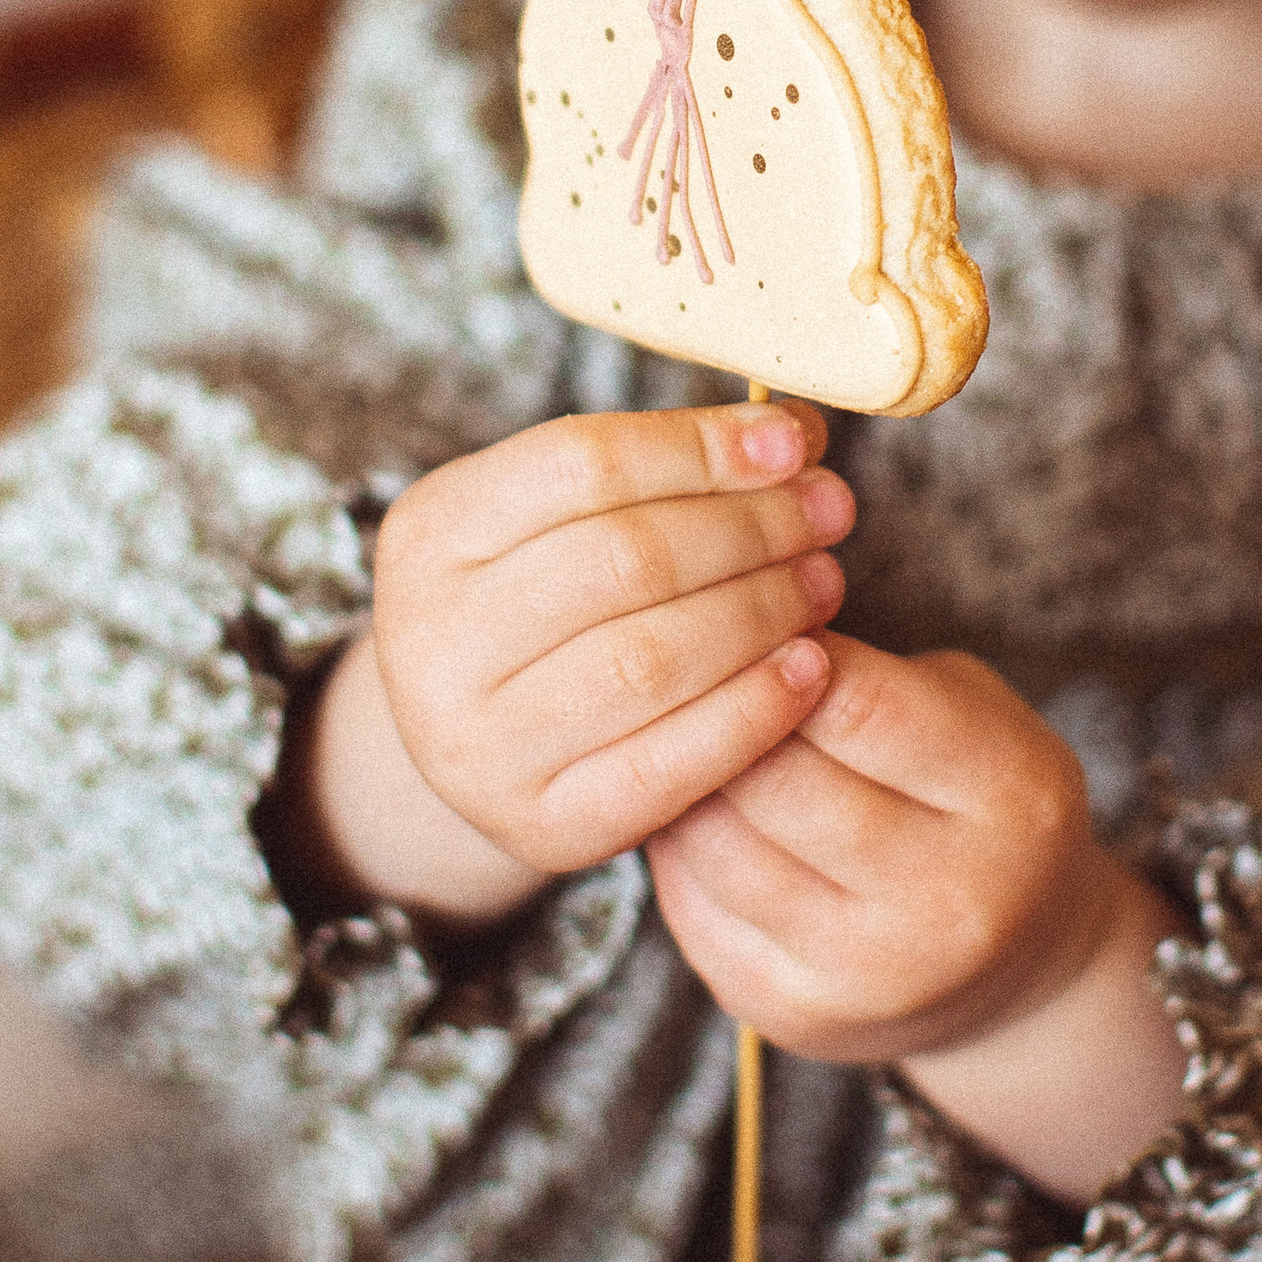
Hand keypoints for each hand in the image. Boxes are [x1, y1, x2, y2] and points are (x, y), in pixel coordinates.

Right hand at [299, 401, 853, 925]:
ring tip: (823, 581)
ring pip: (650, 660)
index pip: (580, 465)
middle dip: (749, 527)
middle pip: (623, 560)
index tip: (791, 441)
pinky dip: (754, 709)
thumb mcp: (550, 519)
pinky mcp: (544, 825)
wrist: (470, 745)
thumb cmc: (537, 603)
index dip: (699, 447)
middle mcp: (434, 639)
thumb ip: (653, 469)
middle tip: (828, 511)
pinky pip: (668, 764)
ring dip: (762, 610)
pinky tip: (810, 668)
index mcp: (433, 532)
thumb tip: (791, 435)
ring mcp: (479, 744)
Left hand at [644, 638, 1184, 1203]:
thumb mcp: (975, 718)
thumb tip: (736, 630)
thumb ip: (877, 679)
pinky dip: (676, 846)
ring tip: (675, 734)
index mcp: (1011, 797)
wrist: (1014, 971)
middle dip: (721, 712)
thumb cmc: (976, 803)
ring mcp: (871, 973)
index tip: (751, 618)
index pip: (860, 706)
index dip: (783, 650)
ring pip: (721, 846)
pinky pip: (694, 908)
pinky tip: (686, 808)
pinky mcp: (799, 1016)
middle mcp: (950, 899)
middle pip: (779, 781)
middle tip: (691, 671)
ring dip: (684, 778)